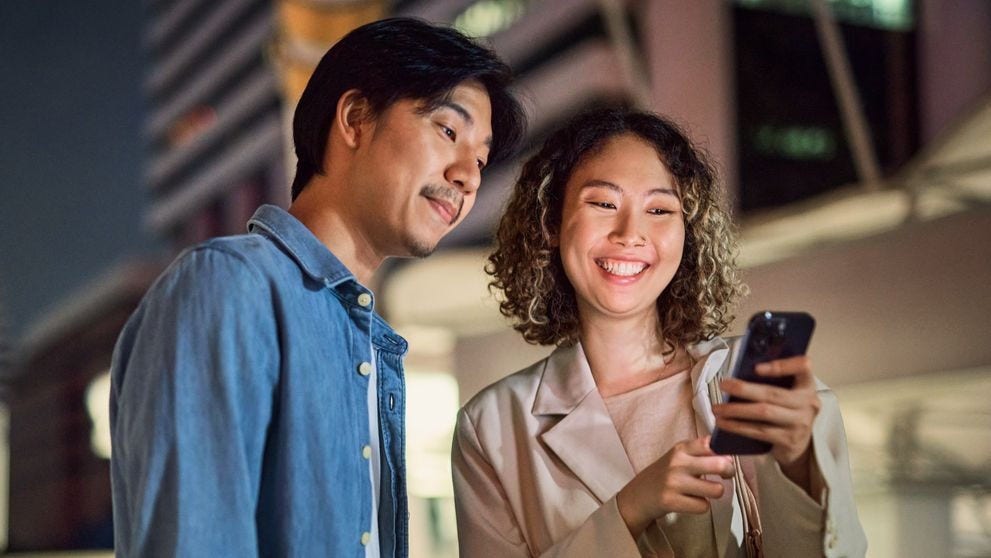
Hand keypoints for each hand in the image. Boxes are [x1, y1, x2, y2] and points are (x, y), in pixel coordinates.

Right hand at [616, 437, 734, 537]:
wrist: (637, 495)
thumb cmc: (664, 475)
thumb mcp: (678, 457)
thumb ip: (701, 454)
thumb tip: (730, 459)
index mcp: (681, 448)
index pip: (711, 443)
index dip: (726, 452)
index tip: (726, 459)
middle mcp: (677, 463)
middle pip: (720, 464)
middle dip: (729, 472)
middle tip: (725, 476)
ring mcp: (674, 482)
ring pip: (716, 490)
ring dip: (714, 493)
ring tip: (704, 491)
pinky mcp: (671, 501)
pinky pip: (704, 506)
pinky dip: (701, 506)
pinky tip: (690, 501)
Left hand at [712, 355, 820, 485]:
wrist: (799, 448)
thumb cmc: (787, 413)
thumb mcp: (787, 394)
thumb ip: (773, 382)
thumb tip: (740, 373)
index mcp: (807, 385)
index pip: (803, 367)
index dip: (782, 365)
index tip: (757, 367)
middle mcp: (807, 404)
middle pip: (773, 393)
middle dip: (744, 389)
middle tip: (723, 385)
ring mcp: (800, 424)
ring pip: (763, 413)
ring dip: (735, 410)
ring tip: (717, 408)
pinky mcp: (788, 441)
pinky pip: (759, 431)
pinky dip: (738, 426)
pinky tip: (724, 423)